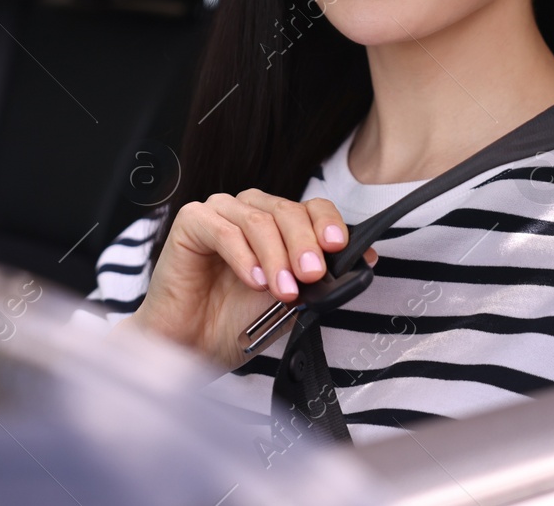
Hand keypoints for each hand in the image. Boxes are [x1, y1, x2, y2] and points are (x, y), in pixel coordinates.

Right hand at [114, 190, 378, 370]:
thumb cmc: (234, 321)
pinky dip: (243, 256)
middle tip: (311, 275)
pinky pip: (223, 230)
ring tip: (283, 289)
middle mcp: (250, 210)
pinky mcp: (192, 222)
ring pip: (259, 220)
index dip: (328, 223)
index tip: (340, 248)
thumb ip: (320, 280)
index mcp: (277, 224)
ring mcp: (220, 212)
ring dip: (276, 256)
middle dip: (304, 244)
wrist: (189, 346)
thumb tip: (364, 260)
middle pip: (287, 211)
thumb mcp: (291, 302)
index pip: (311, 207)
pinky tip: (253, 281)